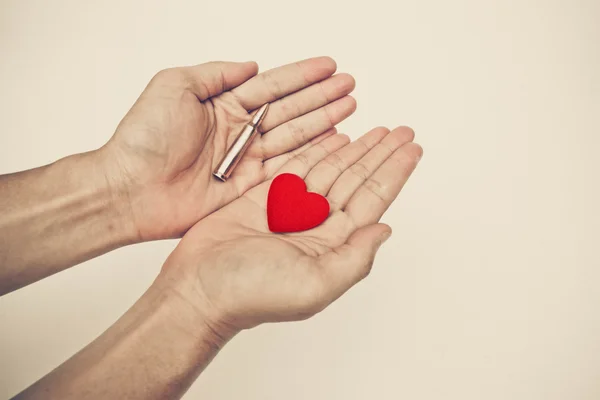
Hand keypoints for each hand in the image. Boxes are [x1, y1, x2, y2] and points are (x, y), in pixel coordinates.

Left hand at [99, 57, 355, 240]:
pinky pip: (287, 168)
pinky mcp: (249, 188)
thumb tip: (251, 66)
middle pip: (289, 110)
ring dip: (323, 122)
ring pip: (294, 137)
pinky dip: (312, 156)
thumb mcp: (175, 85)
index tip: (328, 66)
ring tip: (349, 107)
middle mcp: (239, 131)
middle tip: (349, 86)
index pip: (272, 86)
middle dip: (321, 97)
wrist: (131, 189)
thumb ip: (216, 73)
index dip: (301, 76)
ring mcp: (246, 160)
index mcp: (222, 104)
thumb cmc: (144, 137)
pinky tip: (332, 142)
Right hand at [160, 126, 421, 333]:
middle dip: (380, 154)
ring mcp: (290, 208)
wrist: (198, 287)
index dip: (394, 173)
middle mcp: (316, 224)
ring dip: (354, 149)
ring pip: (331, 169)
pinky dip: (317, 150)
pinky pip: (296, 166)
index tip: (412, 148)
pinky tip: (335, 138)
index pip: (372, 200)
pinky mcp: (263, 196)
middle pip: (356, 179)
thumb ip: (355, 258)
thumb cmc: (252, 294)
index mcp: (333, 244)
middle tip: (402, 130)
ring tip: (377, 130)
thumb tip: (385, 230)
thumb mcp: (315, 284)